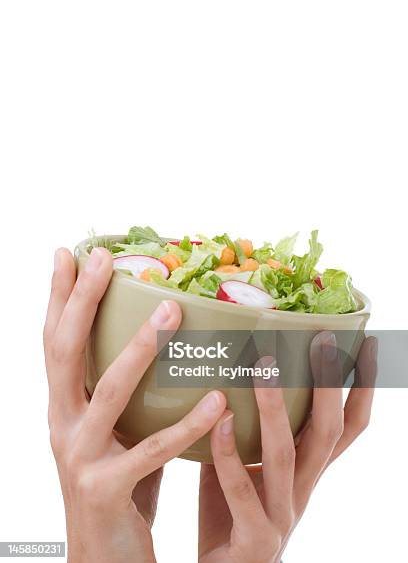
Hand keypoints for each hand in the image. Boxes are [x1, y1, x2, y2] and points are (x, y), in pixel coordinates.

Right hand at [44, 247, 225, 562]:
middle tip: (105, 258)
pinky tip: (216, 399)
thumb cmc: (117, 484)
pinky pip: (151, 451)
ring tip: (172, 311)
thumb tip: (166, 342)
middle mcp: (60, 424)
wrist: (101, 560)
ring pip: (108, 392)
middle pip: (65, 351)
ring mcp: (79, 457)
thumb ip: (129, 394)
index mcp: (63, 406)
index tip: (69, 252)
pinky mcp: (106, 489)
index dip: (57, 296)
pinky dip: (185, 425)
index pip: (54, 340)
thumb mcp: (115, 431)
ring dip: (141, 348)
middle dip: (82, 300)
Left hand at [199, 332, 376, 562]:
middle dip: (328, 385)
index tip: (363, 345)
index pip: (347, 427)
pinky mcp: (254, 537)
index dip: (361, 388)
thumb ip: (241, 430)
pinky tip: (221, 419)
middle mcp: (303, 491)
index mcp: (307, 473)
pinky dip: (229, 453)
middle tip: (321, 341)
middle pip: (327, 433)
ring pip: (285, 455)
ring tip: (264, 367)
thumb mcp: (244, 467)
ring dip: (275, 407)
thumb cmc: (229, 515)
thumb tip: (223, 375)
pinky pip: (241, 489)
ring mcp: (281, 516)